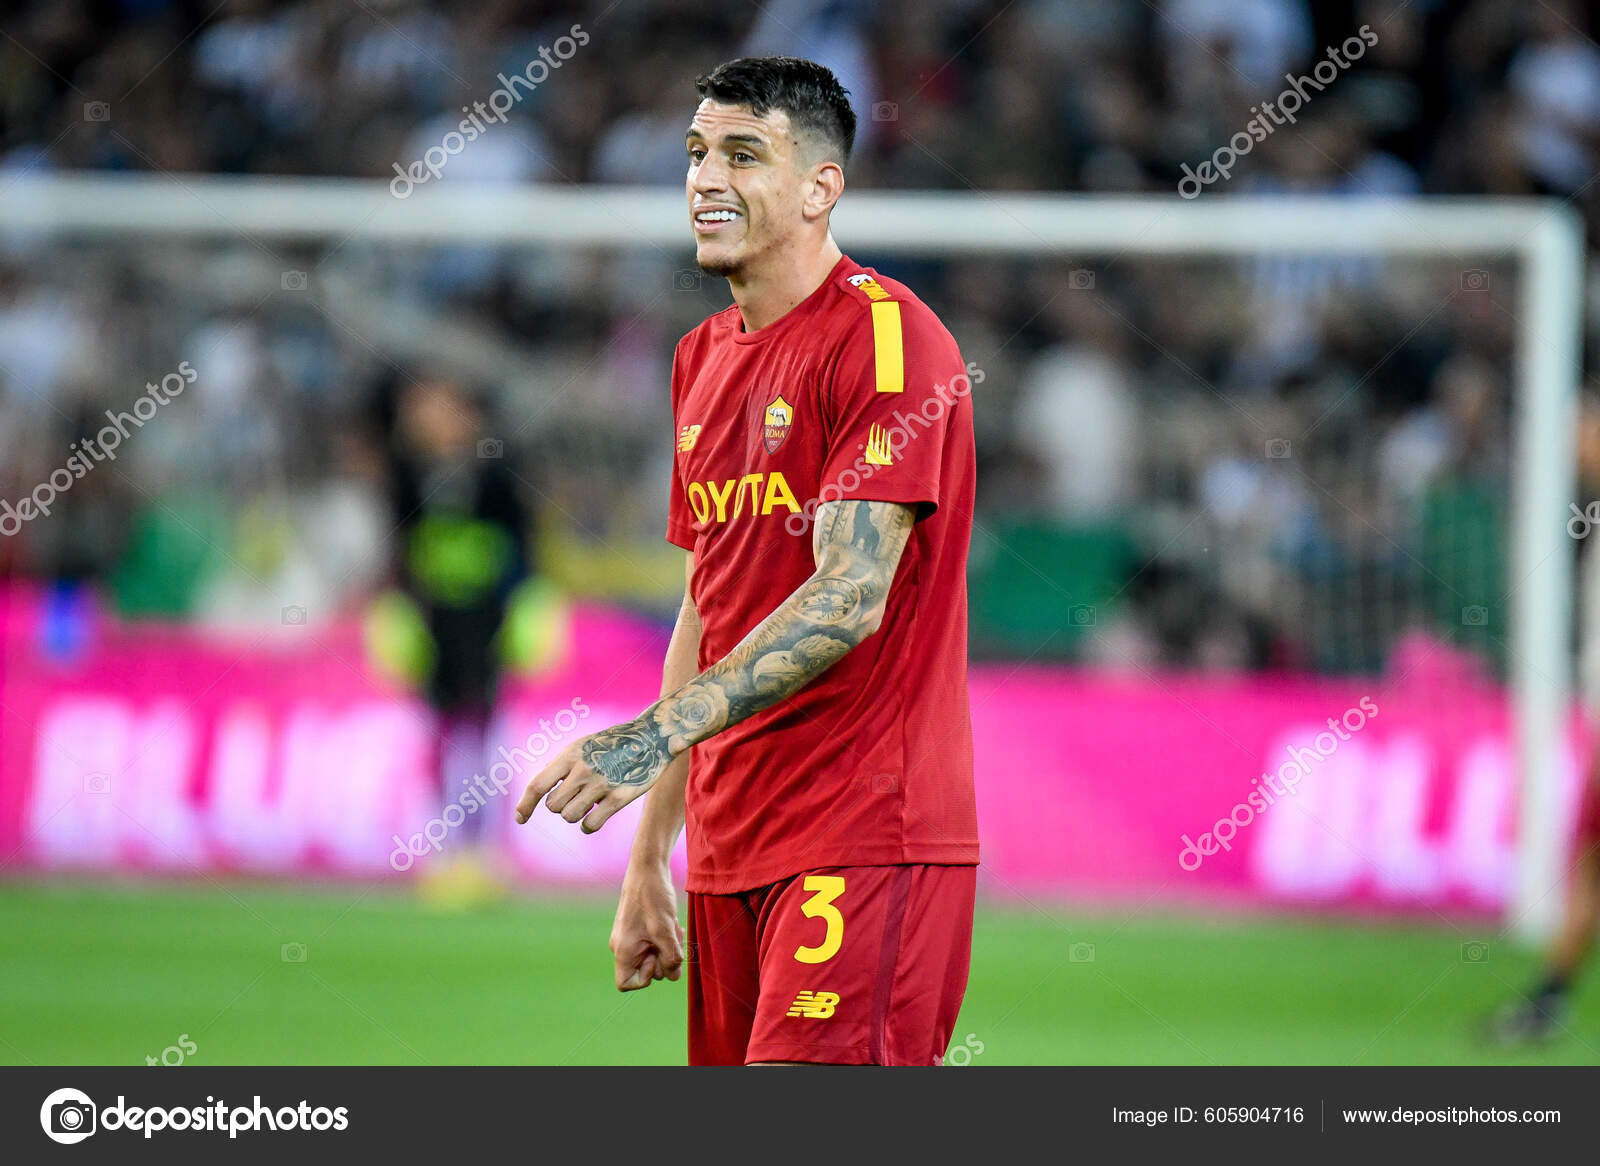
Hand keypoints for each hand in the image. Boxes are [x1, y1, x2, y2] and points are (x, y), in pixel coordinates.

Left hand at [513, 719, 672, 833]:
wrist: (650, 738)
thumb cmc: (612, 744)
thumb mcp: (583, 746)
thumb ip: (562, 766)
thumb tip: (541, 790)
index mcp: (570, 756)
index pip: (537, 785)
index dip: (525, 805)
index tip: (520, 819)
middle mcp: (582, 770)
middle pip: (553, 806)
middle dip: (560, 806)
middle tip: (575, 797)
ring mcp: (601, 785)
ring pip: (569, 816)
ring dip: (575, 815)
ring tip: (589, 803)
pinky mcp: (619, 798)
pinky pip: (590, 825)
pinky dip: (589, 825)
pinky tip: (597, 815)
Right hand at [610, 862, 685, 990]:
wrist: (648, 869)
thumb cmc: (653, 897)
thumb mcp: (665, 930)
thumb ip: (670, 957)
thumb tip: (673, 976)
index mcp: (623, 950)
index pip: (626, 983)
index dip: (645, 979)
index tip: (655, 958)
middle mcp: (624, 947)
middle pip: (647, 971)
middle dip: (664, 958)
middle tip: (672, 936)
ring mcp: (631, 938)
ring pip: (654, 956)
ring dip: (668, 946)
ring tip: (673, 927)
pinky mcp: (640, 929)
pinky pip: (655, 943)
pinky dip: (666, 937)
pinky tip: (673, 924)